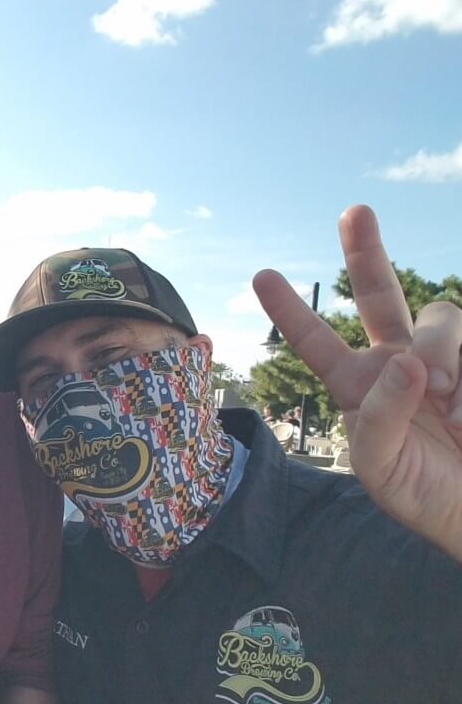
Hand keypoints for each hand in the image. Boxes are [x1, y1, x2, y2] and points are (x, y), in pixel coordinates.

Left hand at [252, 204, 461, 561]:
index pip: (317, 342)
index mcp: (358, 385)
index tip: (260, 274)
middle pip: (380, 294)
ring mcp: (444, 359)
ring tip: (446, 402)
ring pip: (440, 317)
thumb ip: (379, 419)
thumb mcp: (379, 469)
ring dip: (443, 355)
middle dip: (365, 251)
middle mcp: (398, 362)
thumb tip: (406, 361)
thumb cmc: (420, 491)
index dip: (290, 311)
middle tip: (354, 212)